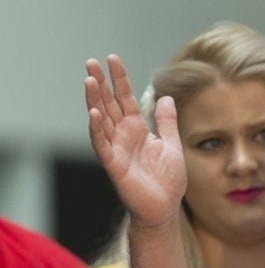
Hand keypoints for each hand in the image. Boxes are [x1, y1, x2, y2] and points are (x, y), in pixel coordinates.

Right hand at [85, 55, 185, 229]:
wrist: (165, 208)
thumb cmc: (168, 180)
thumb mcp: (172, 145)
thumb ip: (167, 122)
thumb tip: (166, 97)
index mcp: (137, 129)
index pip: (125, 98)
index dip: (119, 79)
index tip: (112, 59)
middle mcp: (123, 135)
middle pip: (108, 104)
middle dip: (100, 83)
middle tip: (90, 61)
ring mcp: (116, 149)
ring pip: (101, 120)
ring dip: (94, 101)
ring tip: (90, 80)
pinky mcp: (114, 165)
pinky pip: (102, 145)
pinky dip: (97, 129)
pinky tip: (94, 113)